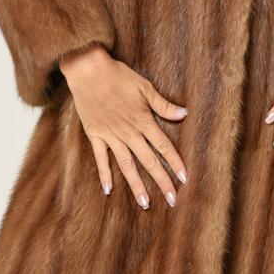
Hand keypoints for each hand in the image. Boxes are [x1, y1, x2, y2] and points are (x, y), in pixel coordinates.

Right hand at [59, 46, 189, 208]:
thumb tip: (184, 114)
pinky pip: (101, 159)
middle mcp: (129, 132)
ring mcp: (111, 135)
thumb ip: (163, 105)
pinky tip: (108, 190)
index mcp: (143, 121)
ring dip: (137, 185)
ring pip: (127, 165)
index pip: (163, 146)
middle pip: (149, 161)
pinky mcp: (95, 135)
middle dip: (162, 181)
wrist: (89, 71)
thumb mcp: (145, 87)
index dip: (175, 163)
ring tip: (145, 203)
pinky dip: (104, 174)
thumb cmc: (118, 76)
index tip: (184, 179)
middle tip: (172, 200)